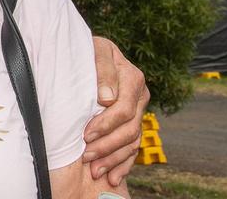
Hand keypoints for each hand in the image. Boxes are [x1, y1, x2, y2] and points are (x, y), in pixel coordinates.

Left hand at [82, 36, 148, 185]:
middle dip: (107, 146)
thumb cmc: (87, 49)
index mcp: (132, 77)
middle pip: (129, 128)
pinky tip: (113, 176)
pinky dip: (123, 163)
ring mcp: (139, 110)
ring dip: (114, 158)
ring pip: (132, 141)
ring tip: (95, 170)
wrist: (90, 50)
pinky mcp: (133, 121)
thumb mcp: (94, 50)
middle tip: (87, 157)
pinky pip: (133, 147)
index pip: (123, 109)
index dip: (105, 124)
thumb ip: (102, 70)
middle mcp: (140, 95)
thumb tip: (107, 98)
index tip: (86, 135)